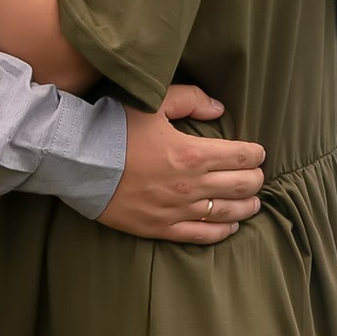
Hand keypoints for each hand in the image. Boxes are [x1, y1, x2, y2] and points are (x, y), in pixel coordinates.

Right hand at [104, 83, 265, 245]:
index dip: (255, 154)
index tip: (258, 153)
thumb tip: (219, 108)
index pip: (242, 157)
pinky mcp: (160, 228)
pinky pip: (201, 236)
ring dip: (246, 207)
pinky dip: (222, 231)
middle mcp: (191, 185)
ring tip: (253, 202)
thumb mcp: (154, 102)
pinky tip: (231, 226)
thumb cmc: (115, 128)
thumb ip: (191, 100)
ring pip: (226, 213)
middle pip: (241, 186)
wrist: (78, 162)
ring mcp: (176, 211)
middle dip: (255, 180)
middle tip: (257, 175)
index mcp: (193, 153)